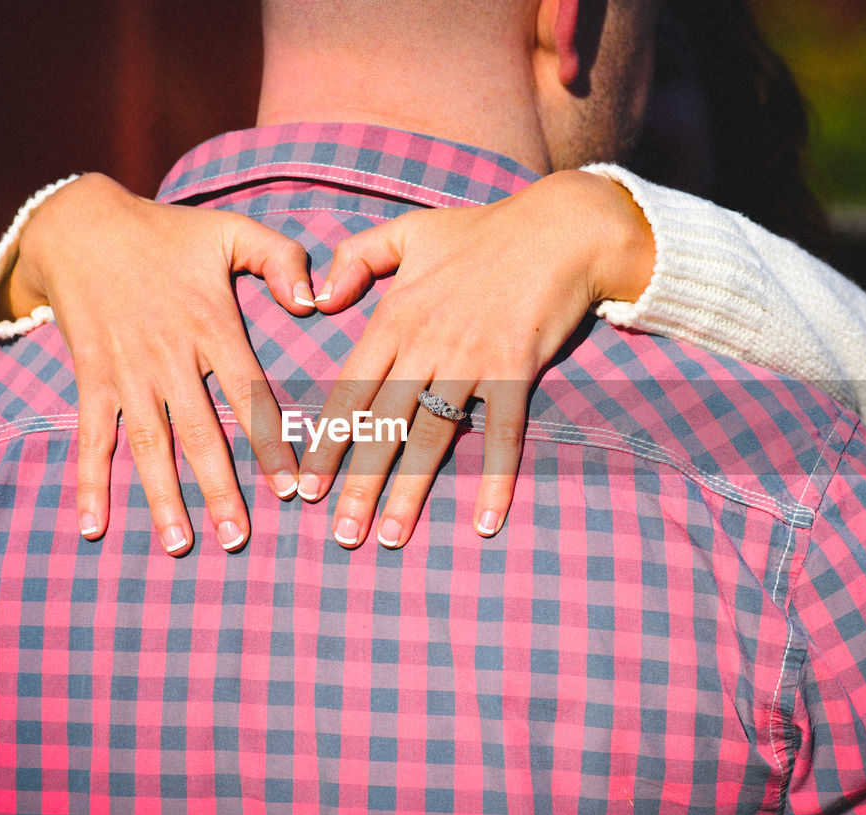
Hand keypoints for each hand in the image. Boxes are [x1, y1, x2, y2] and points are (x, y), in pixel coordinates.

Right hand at [7, 173, 315, 553]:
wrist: (81, 225)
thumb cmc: (169, 233)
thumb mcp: (232, 231)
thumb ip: (281, 258)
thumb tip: (313, 302)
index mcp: (212, 325)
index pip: (248, 394)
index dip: (269, 442)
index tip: (289, 488)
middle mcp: (170, 356)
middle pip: (199, 433)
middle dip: (219, 489)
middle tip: (237, 539)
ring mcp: (127, 371)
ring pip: (148, 444)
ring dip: (162, 497)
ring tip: (180, 545)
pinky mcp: (91, 378)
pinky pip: (92, 436)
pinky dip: (90, 482)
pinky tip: (93, 526)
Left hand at [295, 169, 654, 547]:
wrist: (558, 228)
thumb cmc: (481, 230)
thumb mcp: (408, 231)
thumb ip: (356, 258)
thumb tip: (319, 299)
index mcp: (394, 317)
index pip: (349, 393)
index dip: (326, 443)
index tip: (307, 486)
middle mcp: (426, 344)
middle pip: (382, 427)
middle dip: (357, 484)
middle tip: (340, 535)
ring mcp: (471, 359)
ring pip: (431, 437)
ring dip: (410, 491)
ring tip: (391, 537)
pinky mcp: (515, 369)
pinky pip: (502, 432)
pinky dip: (495, 478)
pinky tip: (485, 521)